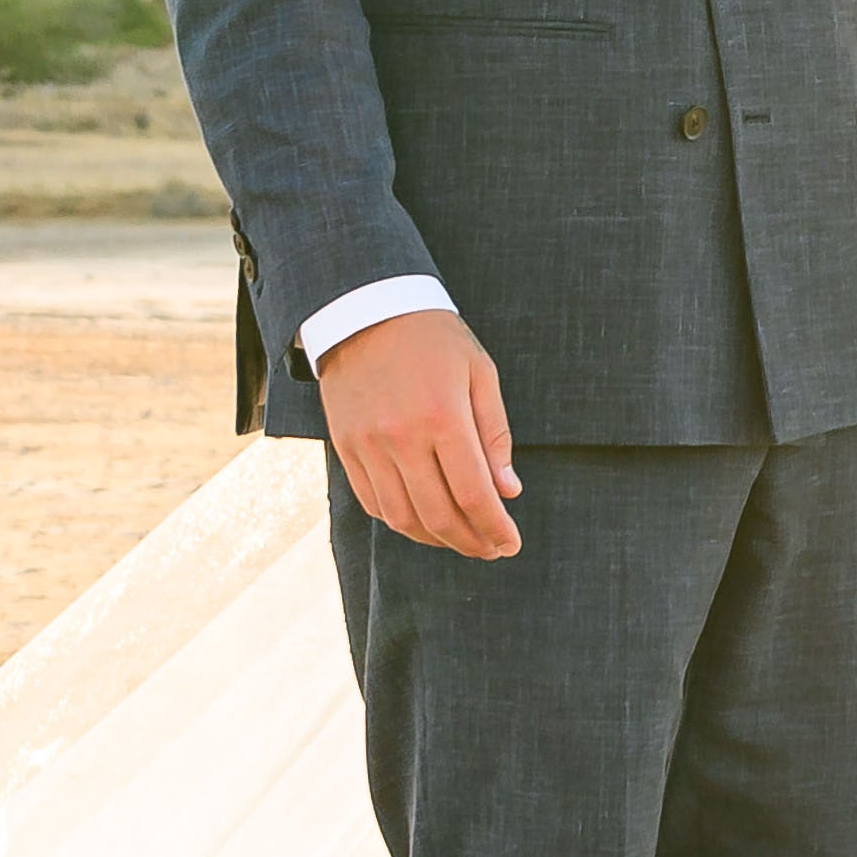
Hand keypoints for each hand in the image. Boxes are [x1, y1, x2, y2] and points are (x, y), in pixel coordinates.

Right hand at [316, 307, 523, 556]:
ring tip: (461, 538)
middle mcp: (401, 437)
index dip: (495, 528)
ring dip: (436, 539)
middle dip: (471, 542)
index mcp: (442, 416)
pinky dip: (401, 521)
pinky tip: (424, 520)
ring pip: (403, 518)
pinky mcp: (346, 447)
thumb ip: (495, 435)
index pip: (474, 494)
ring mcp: (368, 445)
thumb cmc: (433, 338)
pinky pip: (373, 503)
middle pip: (439, 516)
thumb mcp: (479, 373)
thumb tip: (508, 492)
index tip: (511, 543)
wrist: (365, 308)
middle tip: (490, 548)